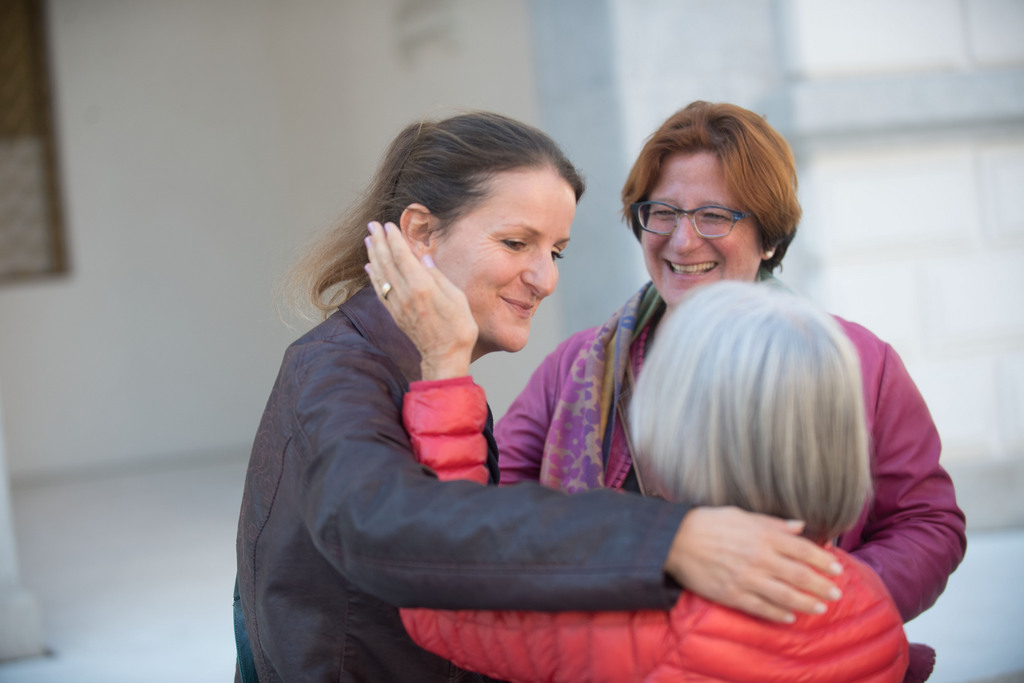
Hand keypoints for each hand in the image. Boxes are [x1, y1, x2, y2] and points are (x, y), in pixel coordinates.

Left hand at [364, 221, 477, 379]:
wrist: (445, 357)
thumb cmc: (458, 329)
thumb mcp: (457, 298)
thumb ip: (438, 276)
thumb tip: (424, 257)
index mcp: (422, 288)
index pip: (403, 256)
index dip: (394, 239)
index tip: (388, 225)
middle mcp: (405, 295)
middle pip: (387, 262)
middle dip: (379, 241)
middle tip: (373, 225)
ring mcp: (397, 305)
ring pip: (380, 275)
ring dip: (373, 255)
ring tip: (369, 240)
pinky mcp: (395, 314)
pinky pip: (380, 291)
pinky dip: (373, 277)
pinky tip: (369, 267)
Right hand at [663, 506, 842, 622]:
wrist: (676, 539)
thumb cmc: (709, 522)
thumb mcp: (742, 515)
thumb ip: (773, 523)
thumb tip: (799, 526)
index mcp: (763, 535)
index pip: (802, 550)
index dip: (822, 560)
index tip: (837, 568)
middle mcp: (759, 557)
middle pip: (799, 575)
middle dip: (821, 585)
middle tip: (837, 592)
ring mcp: (746, 578)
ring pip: (785, 595)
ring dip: (806, 603)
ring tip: (820, 607)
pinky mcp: (732, 594)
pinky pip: (761, 608)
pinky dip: (778, 614)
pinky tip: (790, 617)